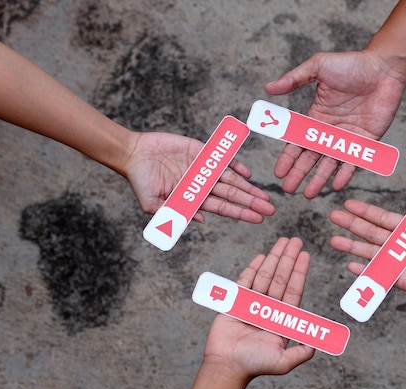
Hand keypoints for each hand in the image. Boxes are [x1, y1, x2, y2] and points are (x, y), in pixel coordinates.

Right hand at [124, 131, 274, 222]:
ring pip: (233, 180)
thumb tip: (201, 220)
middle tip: (271, 210)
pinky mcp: (202, 152)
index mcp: (194, 198)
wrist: (134, 153)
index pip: (223, 208)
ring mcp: (204, 168)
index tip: (258, 219)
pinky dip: (236, 165)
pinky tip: (248, 174)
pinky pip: (223, 159)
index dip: (241, 213)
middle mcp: (204, 185)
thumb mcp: (151, 204)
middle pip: (233, 196)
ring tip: (266, 197)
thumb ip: (174, 213)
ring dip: (250, 188)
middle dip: (252, 203)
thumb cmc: (140, 180)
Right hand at [202, 237, 314, 378]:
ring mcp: (252, 304)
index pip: (293, 290)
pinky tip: (262, 256)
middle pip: (281, 278)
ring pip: (266, 276)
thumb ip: (302, 352)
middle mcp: (269, 308)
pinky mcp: (235, 302)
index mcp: (281, 318)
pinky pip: (246, 281)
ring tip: (282, 242)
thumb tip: (319, 343)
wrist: (227, 366)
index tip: (305, 255)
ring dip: (274, 258)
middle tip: (295, 240)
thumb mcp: (284, 362)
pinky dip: (253, 268)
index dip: (299, 272)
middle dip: (288, 259)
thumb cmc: (254, 365)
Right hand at [265, 50, 405, 197]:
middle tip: (289, 190)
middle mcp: (330, 131)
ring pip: (331, 163)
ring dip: (319, 179)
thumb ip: (294, 79)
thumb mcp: (318, 67)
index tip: (278, 172)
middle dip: (299, 174)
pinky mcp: (367, 141)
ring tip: (309, 194)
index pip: (298, 142)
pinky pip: (354, 160)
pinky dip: (346, 173)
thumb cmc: (351, 64)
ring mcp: (348, 137)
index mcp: (316, 117)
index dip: (288, 158)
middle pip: (311, 157)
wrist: (384, 67)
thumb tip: (268, 88)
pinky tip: (336, 185)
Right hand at [329, 199, 405, 304]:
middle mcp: (403, 245)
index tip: (348, 203)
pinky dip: (365, 271)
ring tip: (334, 240)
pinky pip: (380, 274)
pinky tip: (350, 266)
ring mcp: (402, 262)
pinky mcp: (404, 279)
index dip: (365, 211)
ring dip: (352, 246)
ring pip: (371, 252)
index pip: (382, 218)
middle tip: (333, 216)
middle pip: (371, 232)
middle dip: (352, 224)